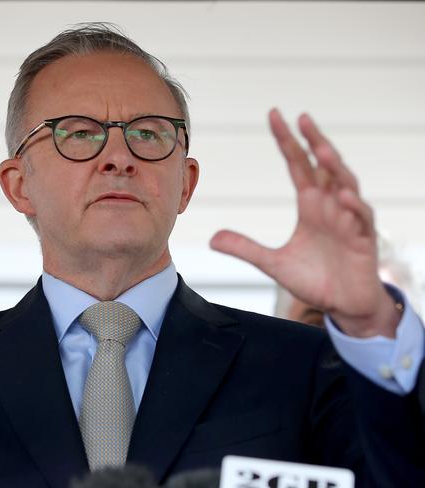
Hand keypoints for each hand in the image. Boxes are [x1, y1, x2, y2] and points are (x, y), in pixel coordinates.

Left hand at [210, 109, 399, 337]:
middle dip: (313, 141)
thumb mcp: (273, 263)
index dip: (287, 141)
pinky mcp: (364, 241)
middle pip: (324, 166)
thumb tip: (213, 238)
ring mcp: (349, 220)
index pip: (298, 165)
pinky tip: (343, 195)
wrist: (343, 306)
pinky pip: (361, 218)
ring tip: (320, 149)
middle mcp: (331, 206)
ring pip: (346, 184)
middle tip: (301, 117)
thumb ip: (246, 248)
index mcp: (311, 205)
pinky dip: (354, 206)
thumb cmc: (315, 279)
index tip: (275, 116)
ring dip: (334, 167)